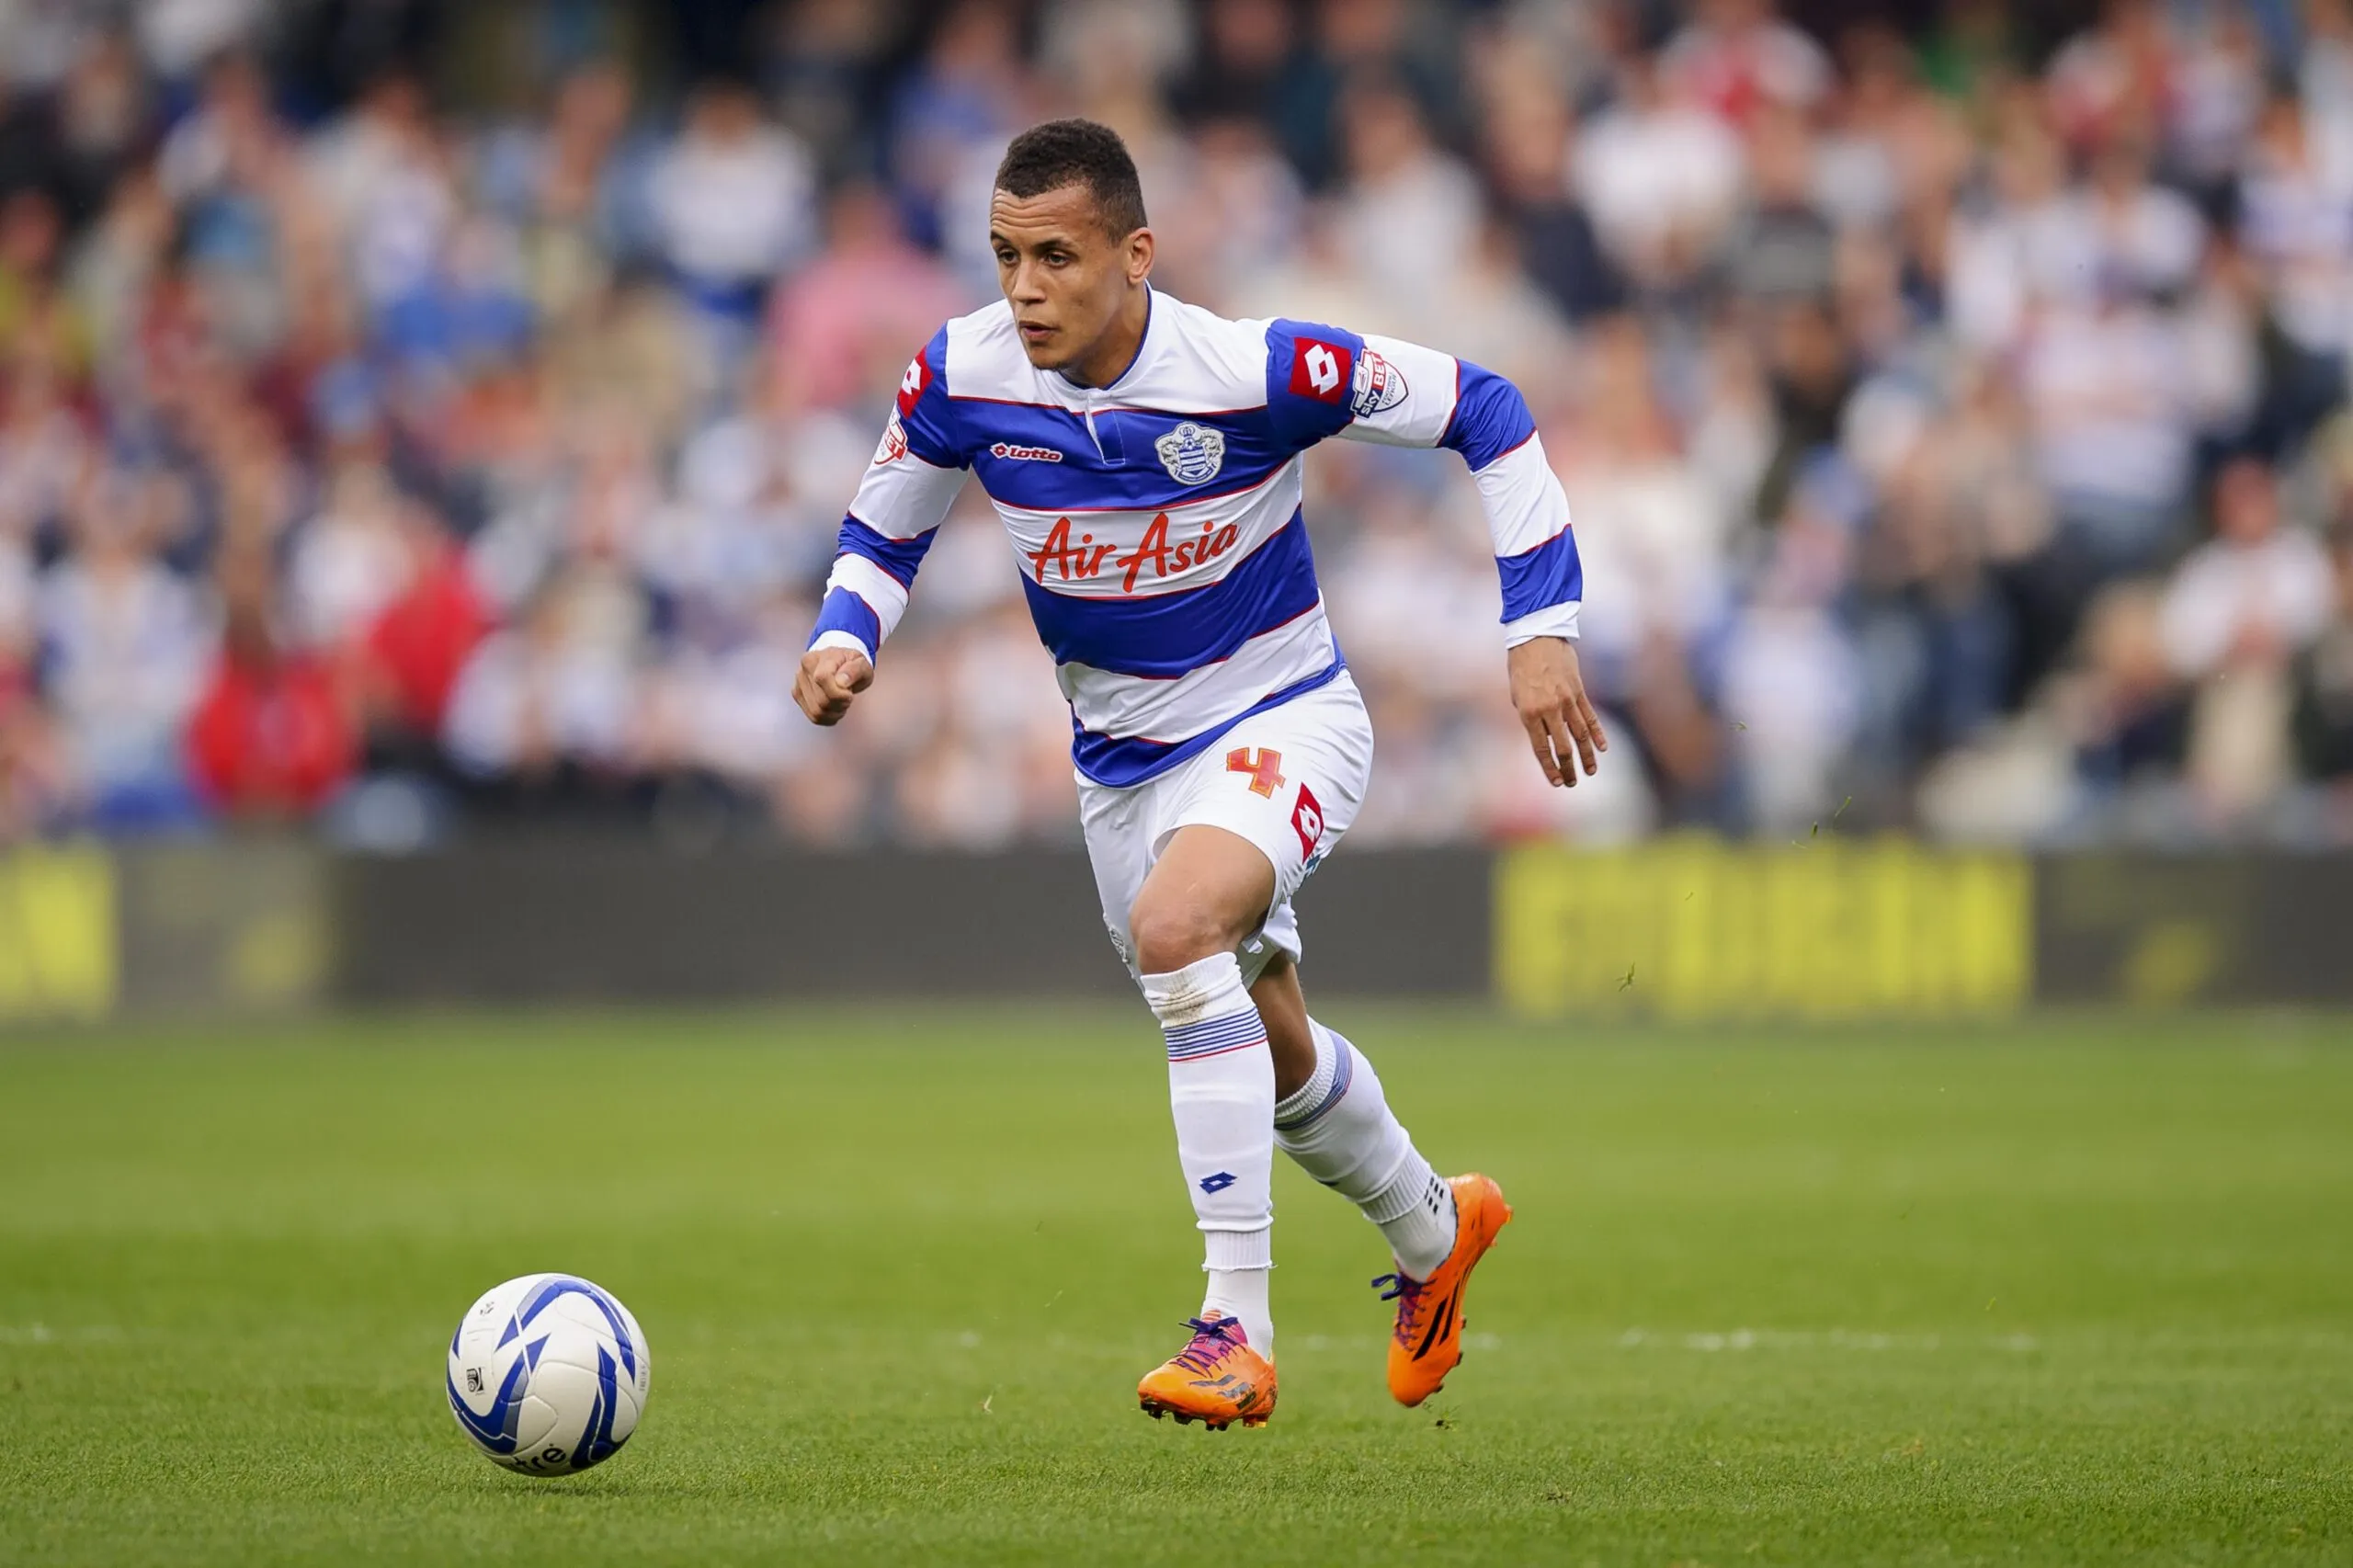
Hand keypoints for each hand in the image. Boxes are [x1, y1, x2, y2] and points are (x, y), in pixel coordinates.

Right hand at [794, 646, 873, 725]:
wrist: (840, 665)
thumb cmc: (850, 664)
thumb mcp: (862, 663)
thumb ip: (855, 670)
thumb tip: (842, 681)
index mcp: (815, 658)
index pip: (822, 678)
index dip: (839, 692)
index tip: (849, 693)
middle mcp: (802, 670)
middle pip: (821, 700)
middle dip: (841, 703)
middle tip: (848, 696)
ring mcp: (798, 685)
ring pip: (817, 712)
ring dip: (835, 712)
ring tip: (842, 701)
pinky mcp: (799, 698)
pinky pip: (814, 717)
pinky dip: (829, 717)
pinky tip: (835, 707)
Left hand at [1507, 637, 1606, 786]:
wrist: (1536, 636)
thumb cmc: (1521, 666)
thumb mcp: (1517, 695)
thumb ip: (1530, 718)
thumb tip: (1544, 737)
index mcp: (1528, 713)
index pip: (1541, 749)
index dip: (1549, 768)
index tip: (1556, 782)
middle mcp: (1549, 709)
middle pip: (1563, 747)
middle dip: (1568, 768)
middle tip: (1571, 783)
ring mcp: (1566, 700)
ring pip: (1580, 735)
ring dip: (1586, 756)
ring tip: (1591, 772)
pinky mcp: (1579, 691)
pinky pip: (1590, 716)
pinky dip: (1597, 733)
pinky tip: (1602, 748)